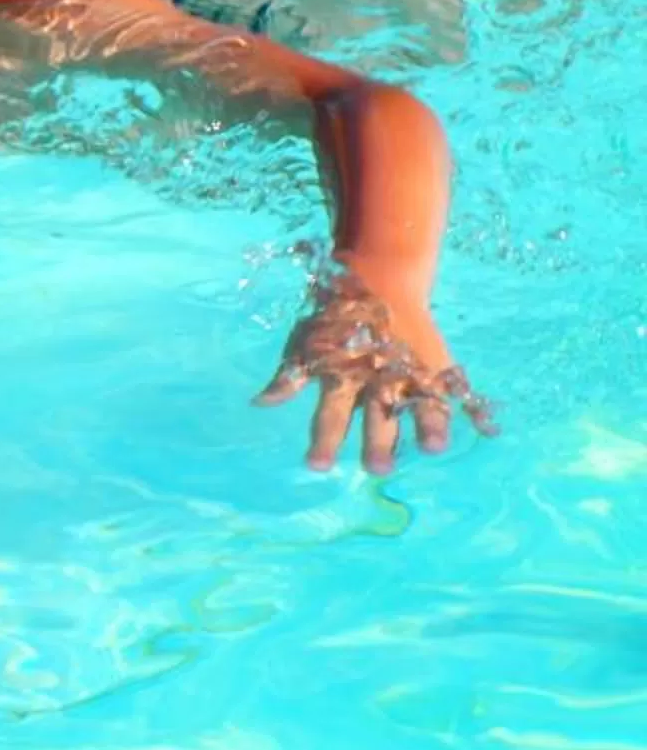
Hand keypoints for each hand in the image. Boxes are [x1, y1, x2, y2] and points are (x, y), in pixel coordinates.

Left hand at [255, 268, 494, 472]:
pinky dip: (473, 406)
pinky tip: (488, 428)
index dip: (323, 441)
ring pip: (418, 404)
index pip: (329, 415)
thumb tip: (261, 402)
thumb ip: (290, 377)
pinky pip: (456, 387)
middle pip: (376, 417)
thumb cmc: (334, 321)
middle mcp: (377, 378)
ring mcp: (409, 371)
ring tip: (432, 448)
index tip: (317, 467)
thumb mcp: (306, 346)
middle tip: (376, 469)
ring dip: (424, 426)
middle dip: (376, 443)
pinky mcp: (436, 364)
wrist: (377, 280)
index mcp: (342, 376)